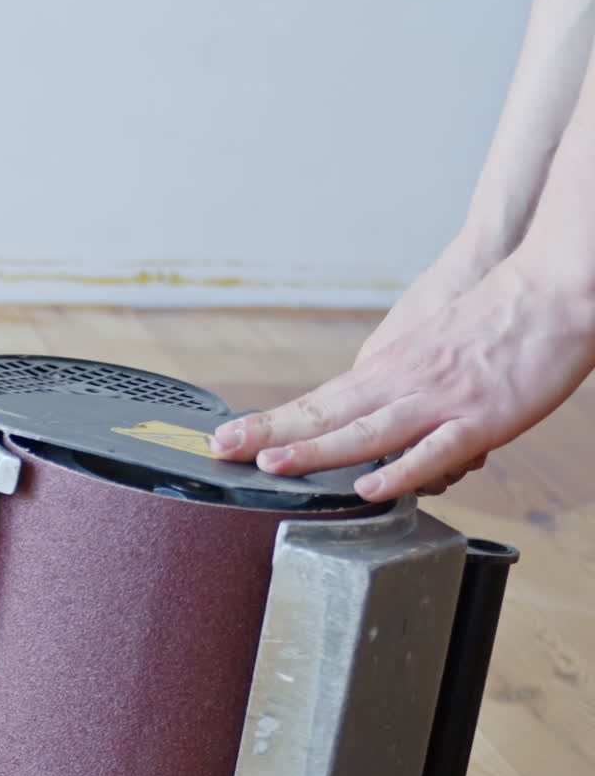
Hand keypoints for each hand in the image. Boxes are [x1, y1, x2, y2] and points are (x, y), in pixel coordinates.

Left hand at [210, 256, 594, 500]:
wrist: (554, 288)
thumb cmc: (498, 321)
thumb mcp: (430, 353)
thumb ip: (401, 394)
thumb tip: (381, 439)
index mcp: (388, 369)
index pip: (317, 401)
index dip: (270, 422)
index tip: (228, 438)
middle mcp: (401, 381)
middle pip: (324, 413)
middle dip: (269, 433)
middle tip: (221, 450)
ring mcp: (438, 398)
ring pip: (364, 431)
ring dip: (315, 449)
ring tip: (271, 466)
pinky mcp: (479, 416)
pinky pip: (432, 450)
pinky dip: (399, 470)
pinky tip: (370, 487)